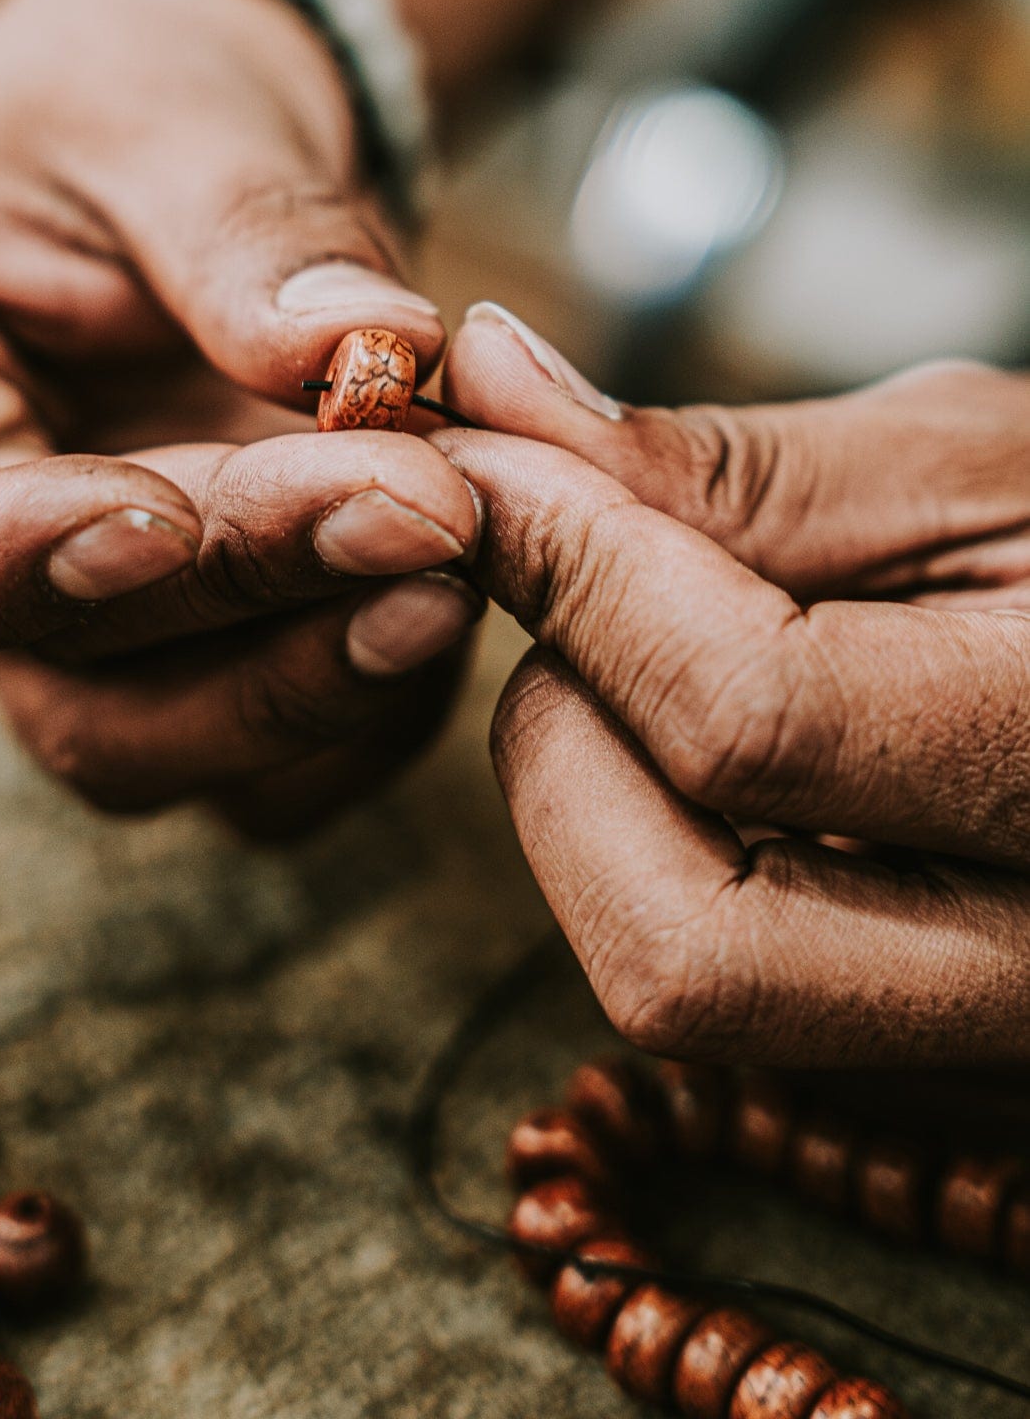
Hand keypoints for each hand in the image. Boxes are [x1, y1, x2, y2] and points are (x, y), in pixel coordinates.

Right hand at [0, 0, 481, 828]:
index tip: (154, 513)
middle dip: (244, 602)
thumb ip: (248, 230)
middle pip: (46, 673)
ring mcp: (66, 612)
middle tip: (424, 506)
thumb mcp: (165, 105)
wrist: (189, 123)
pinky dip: (374, 689)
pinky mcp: (188, 644)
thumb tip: (369, 350)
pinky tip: (470, 575)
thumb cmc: (121, 88)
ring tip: (468, 543)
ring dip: (324, 674)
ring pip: (166, 737)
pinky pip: (274, 742)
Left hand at [437, 302, 1029, 1063]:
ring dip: (591, 799)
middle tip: (581, 592)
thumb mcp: (965, 463)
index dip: (575, 576)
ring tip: (658, 650)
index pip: (742, 720)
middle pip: (673, 951)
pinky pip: (714, 994)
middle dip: (564, 744)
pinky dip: (646, 850)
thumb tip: (484, 388)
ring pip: (672, 989)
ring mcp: (978, 1055)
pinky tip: (707, 735)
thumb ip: (720, 465)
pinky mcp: (915, 1073)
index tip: (490, 471)